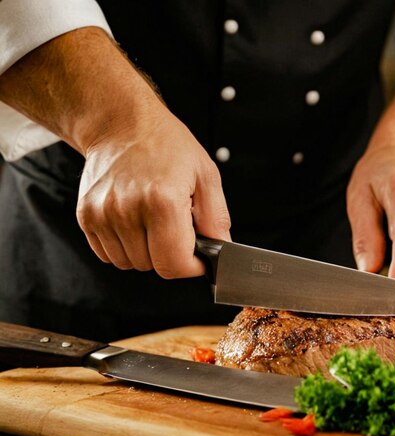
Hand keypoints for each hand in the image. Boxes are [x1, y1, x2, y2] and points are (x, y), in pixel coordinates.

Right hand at [76, 109, 230, 277]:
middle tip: (176, 228)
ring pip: (130, 264)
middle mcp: (127, 210)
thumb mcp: (205, 175)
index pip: (174, 265)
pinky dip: (124, 247)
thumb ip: (216, 217)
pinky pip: (108, 255)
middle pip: (153, 267)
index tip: (198, 256)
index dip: (192, 266)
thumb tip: (222, 249)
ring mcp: (102, 215)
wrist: (121, 124)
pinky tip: (134, 222)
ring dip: (146, 252)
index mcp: (161, 201)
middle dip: (170, 255)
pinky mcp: (86, 216)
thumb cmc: (166, 145)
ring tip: (153, 222)